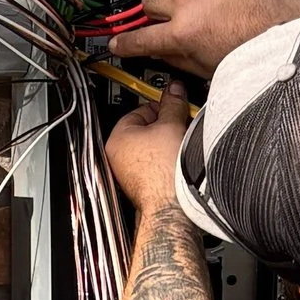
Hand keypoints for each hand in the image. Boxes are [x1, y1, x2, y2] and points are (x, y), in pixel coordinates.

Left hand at [105, 94, 190, 213]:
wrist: (175, 208)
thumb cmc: (166, 174)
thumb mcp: (172, 126)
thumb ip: (173, 104)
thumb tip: (175, 91)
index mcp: (116, 140)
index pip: (139, 110)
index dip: (161, 106)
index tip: (175, 105)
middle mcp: (118, 159)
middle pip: (146, 130)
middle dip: (167, 126)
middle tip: (182, 125)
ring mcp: (130, 175)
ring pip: (152, 149)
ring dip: (169, 143)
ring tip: (182, 145)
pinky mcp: (144, 187)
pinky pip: (156, 166)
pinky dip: (168, 161)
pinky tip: (180, 162)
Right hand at [135, 0, 299, 74]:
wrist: (290, 22)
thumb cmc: (260, 48)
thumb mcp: (212, 68)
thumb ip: (182, 60)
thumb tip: (166, 56)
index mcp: (184, 34)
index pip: (141, 39)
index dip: (126, 43)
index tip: (119, 42)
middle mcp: (188, 3)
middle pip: (150, 1)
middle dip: (153, 11)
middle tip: (165, 20)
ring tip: (210, 11)